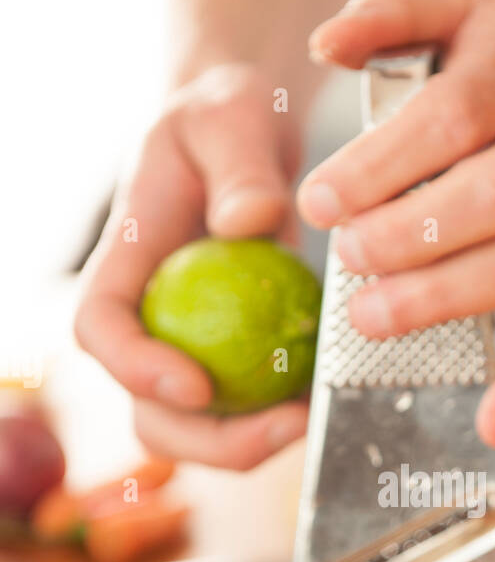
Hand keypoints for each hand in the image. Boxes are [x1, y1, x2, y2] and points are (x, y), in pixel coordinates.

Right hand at [75, 64, 308, 469]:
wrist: (246, 142)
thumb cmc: (224, 120)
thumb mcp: (230, 117)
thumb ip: (239, 165)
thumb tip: (247, 224)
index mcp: (123, 264)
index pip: (101, 330)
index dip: (136, 369)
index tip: (195, 384)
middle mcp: (149, 322)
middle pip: (150, 411)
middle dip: (208, 441)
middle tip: (282, 425)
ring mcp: (190, 350)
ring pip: (200, 430)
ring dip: (252, 444)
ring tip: (311, 417)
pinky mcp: (237, 361)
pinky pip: (252, 411)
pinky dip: (285, 419)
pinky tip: (326, 398)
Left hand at [297, 0, 494, 446]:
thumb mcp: (468, 9)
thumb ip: (391, 13)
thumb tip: (322, 42)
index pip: (448, 122)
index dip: (383, 165)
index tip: (319, 202)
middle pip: (491, 197)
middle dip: (412, 235)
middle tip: (346, 259)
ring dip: (450, 298)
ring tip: (372, 321)